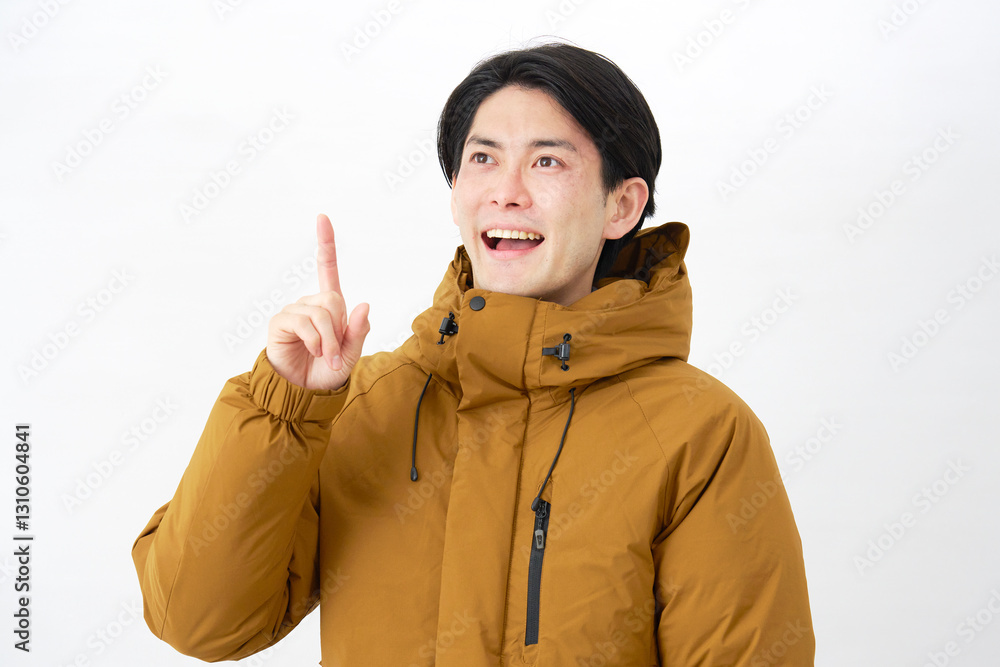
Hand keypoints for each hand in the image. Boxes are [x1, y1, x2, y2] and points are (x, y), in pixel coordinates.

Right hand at [266, 214, 369, 389]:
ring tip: (323, 356)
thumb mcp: (351, 353)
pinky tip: (312, 352)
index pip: (327, 269)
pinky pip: (303, 322)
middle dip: (340, 330)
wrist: (304, 391)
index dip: (325, 244)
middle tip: (335, 352)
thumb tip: (364, 304)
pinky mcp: (280, 322)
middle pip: (333, 300)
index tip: (322, 218)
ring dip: (328, 340)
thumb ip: (359, 331)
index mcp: (330, 307)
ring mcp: (294, 312)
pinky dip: (315, 341)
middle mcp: (310, 304)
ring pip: (321, 313)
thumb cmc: (327, 370)